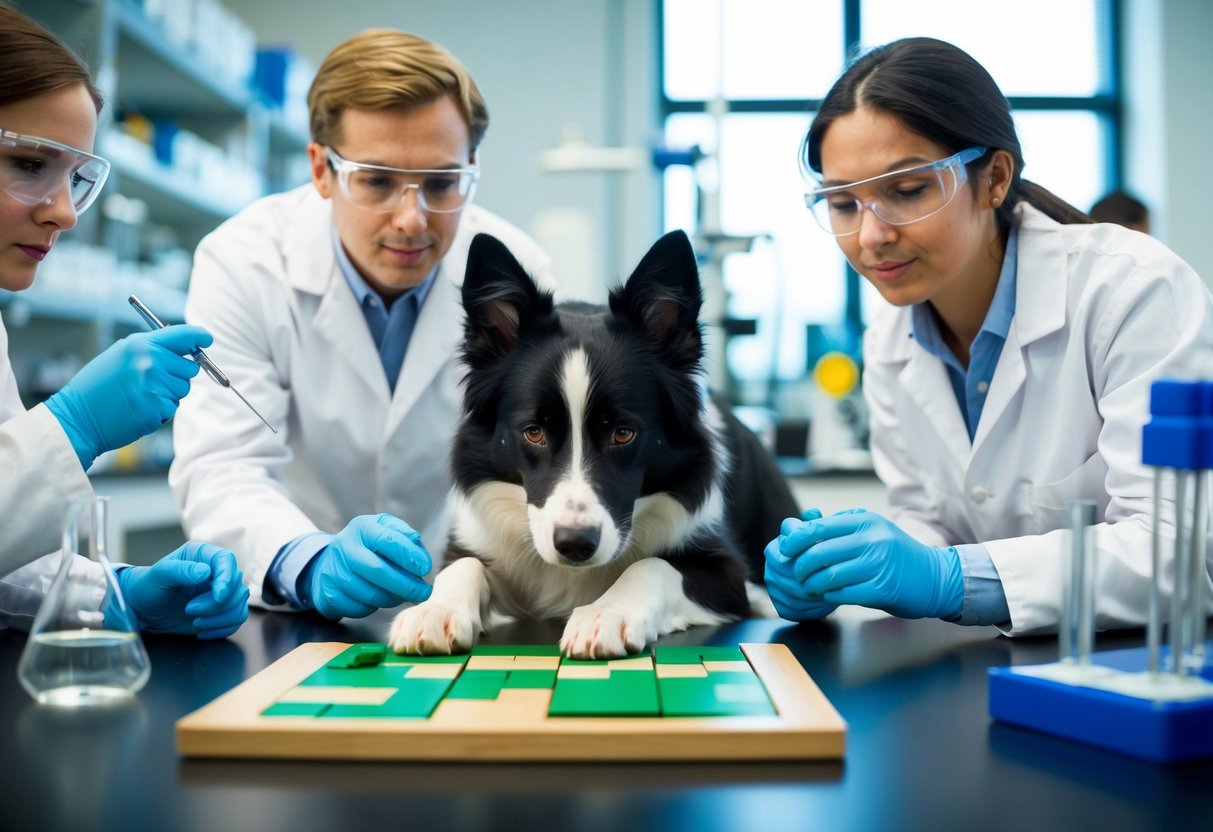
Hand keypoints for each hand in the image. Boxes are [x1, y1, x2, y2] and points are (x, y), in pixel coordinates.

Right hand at [45, 325, 212, 467]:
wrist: (78, 418)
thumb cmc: (98, 387)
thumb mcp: (120, 355)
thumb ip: (150, 348)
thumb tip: (183, 344)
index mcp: (141, 345)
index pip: (183, 336)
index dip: (199, 336)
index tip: (207, 339)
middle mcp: (151, 362)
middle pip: (189, 367)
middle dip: (178, 374)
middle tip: (152, 380)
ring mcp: (156, 386)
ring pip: (182, 388)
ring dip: (168, 393)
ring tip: (140, 395)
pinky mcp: (158, 408)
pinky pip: (173, 406)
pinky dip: (160, 409)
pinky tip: (138, 408)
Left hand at [118, 542, 249, 637]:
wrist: (143, 611)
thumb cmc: (147, 588)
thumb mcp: (158, 576)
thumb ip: (180, 570)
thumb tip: (204, 572)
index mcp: (203, 556)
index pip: (227, 560)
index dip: (227, 578)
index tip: (218, 595)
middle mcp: (216, 572)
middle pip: (236, 586)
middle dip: (216, 604)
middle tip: (189, 610)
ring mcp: (221, 592)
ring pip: (239, 605)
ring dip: (219, 618)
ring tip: (196, 621)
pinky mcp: (221, 611)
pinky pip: (236, 620)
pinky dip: (221, 629)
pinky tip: (201, 630)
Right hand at [299, 514, 432, 618]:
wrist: (330, 562)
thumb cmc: (368, 547)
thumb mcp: (386, 531)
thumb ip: (404, 537)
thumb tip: (418, 548)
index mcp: (362, 527)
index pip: (388, 540)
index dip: (409, 556)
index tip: (425, 568)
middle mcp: (345, 547)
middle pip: (378, 570)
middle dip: (406, 585)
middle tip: (423, 592)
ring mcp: (333, 571)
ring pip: (370, 593)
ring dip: (393, 598)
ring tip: (403, 595)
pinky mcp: (328, 594)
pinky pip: (359, 608)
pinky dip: (374, 607)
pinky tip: (381, 598)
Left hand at [777, 509, 962, 619]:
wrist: (935, 577)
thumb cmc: (897, 554)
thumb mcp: (874, 530)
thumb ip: (842, 526)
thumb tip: (802, 525)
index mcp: (866, 522)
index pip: (818, 528)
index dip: (795, 541)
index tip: (784, 550)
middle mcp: (872, 540)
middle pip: (818, 553)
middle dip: (800, 566)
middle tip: (796, 574)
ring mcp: (878, 566)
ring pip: (828, 575)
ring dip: (812, 584)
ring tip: (809, 587)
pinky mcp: (881, 590)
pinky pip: (842, 594)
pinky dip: (829, 596)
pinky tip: (827, 595)